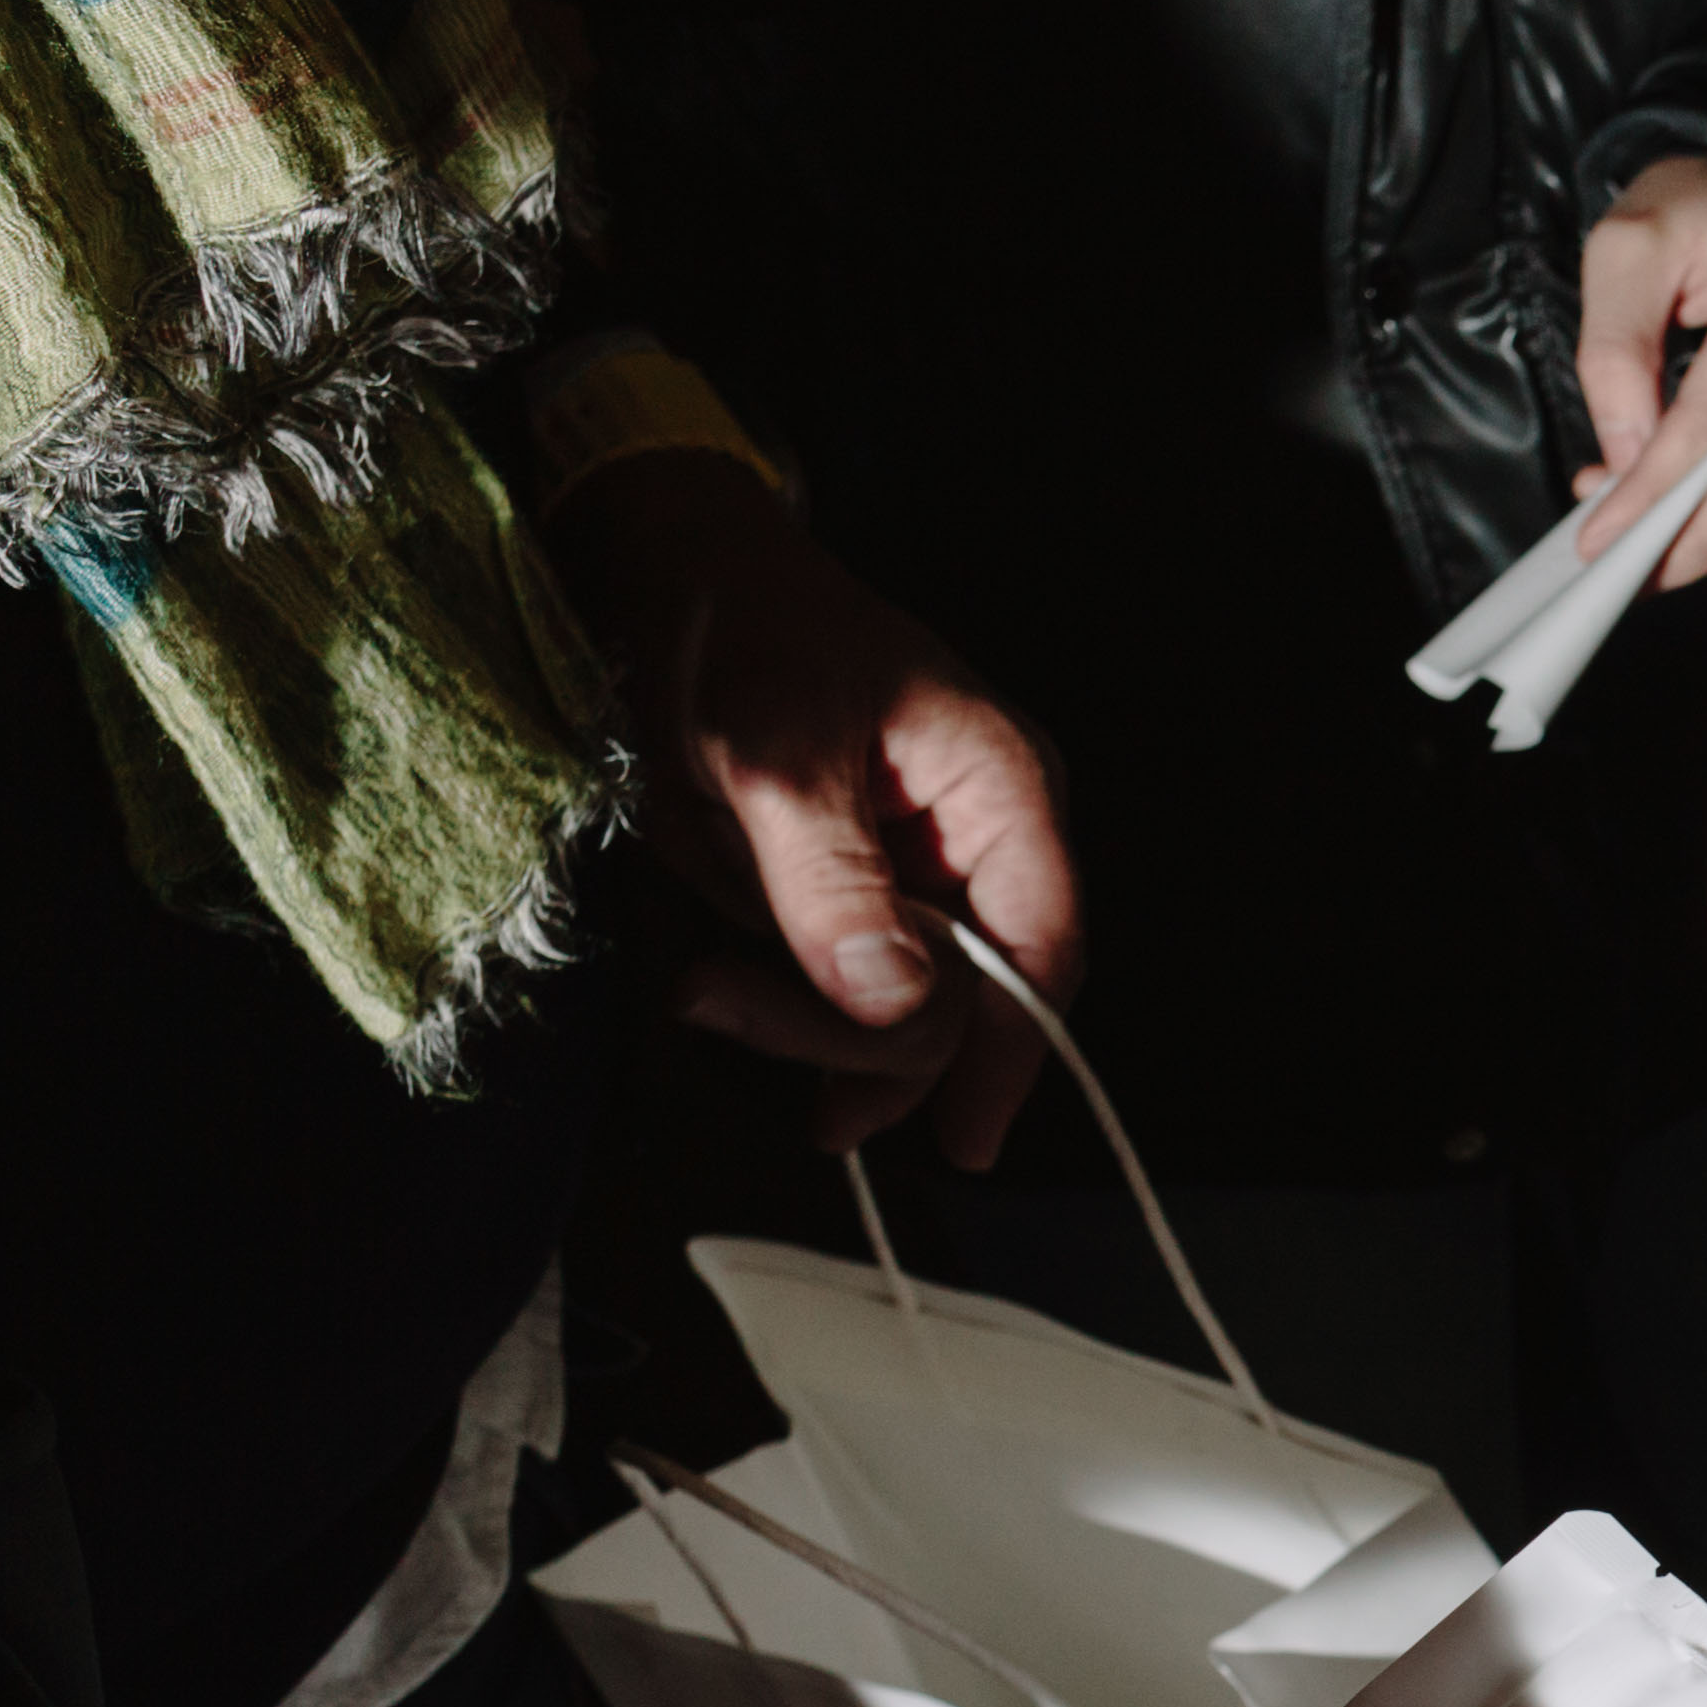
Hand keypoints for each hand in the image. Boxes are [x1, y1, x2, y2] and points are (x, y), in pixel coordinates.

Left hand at [544, 450, 1080, 1165]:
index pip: (1042, 946)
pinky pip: (846, 981)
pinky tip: (719, 996)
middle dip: (854, 1028)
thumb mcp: (770, 752)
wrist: (663, 568)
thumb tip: (895, 1003)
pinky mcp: (855, 885)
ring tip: (698, 994)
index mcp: (999, 787)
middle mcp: (977, 838)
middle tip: (719, 1008)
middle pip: (965, 995)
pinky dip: (787, 1006)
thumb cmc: (736, 628)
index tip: (964, 1138)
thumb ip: (831, 882)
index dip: (1013, 1052)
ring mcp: (917, 866)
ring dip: (803, 1023)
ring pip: (900, 1005)